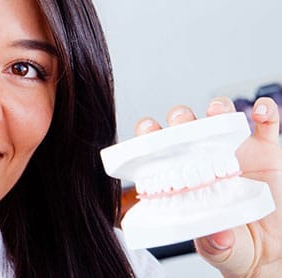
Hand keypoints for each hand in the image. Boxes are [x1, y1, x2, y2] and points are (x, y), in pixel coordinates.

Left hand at [134, 97, 281, 276]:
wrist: (270, 250)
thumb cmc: (232, 245)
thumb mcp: (220, 250)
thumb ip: (215, 245)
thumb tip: (216, 237)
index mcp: (183, 177)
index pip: (159, 151)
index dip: (150, 137)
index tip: (146, 131)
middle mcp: (204, 158)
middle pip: (186, 127)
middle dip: (180, 119)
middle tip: (181, 124)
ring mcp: (235, 151)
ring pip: (220, 118)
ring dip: (216, 109)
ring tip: (216, 111)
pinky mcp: (266, 151)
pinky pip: (267, 125)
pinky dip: (265, 111)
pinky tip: (261, 110)